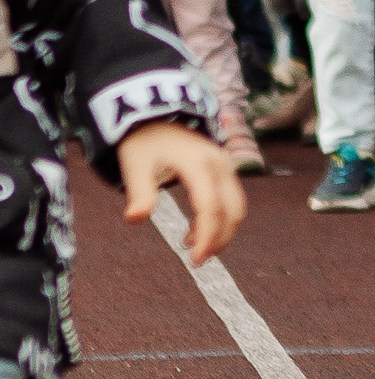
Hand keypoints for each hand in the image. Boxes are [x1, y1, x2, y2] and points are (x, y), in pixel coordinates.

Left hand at [117, 119, 244, 262]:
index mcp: (198, 163)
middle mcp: (219, 164)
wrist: (155, 117)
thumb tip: (134, 219)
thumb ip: (139, 192)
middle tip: (197, 261)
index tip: (194, 259)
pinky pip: (231, 199)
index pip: (211, 207)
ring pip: (236, 207)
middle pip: (232, 210)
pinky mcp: (224, 170)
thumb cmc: (144, 143)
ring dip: (222, 231)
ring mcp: (225, 165)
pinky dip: (221, 220)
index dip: (207, 236)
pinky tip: (196, 232)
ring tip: (194, 247)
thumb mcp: (136, 166)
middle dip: (220, 239)